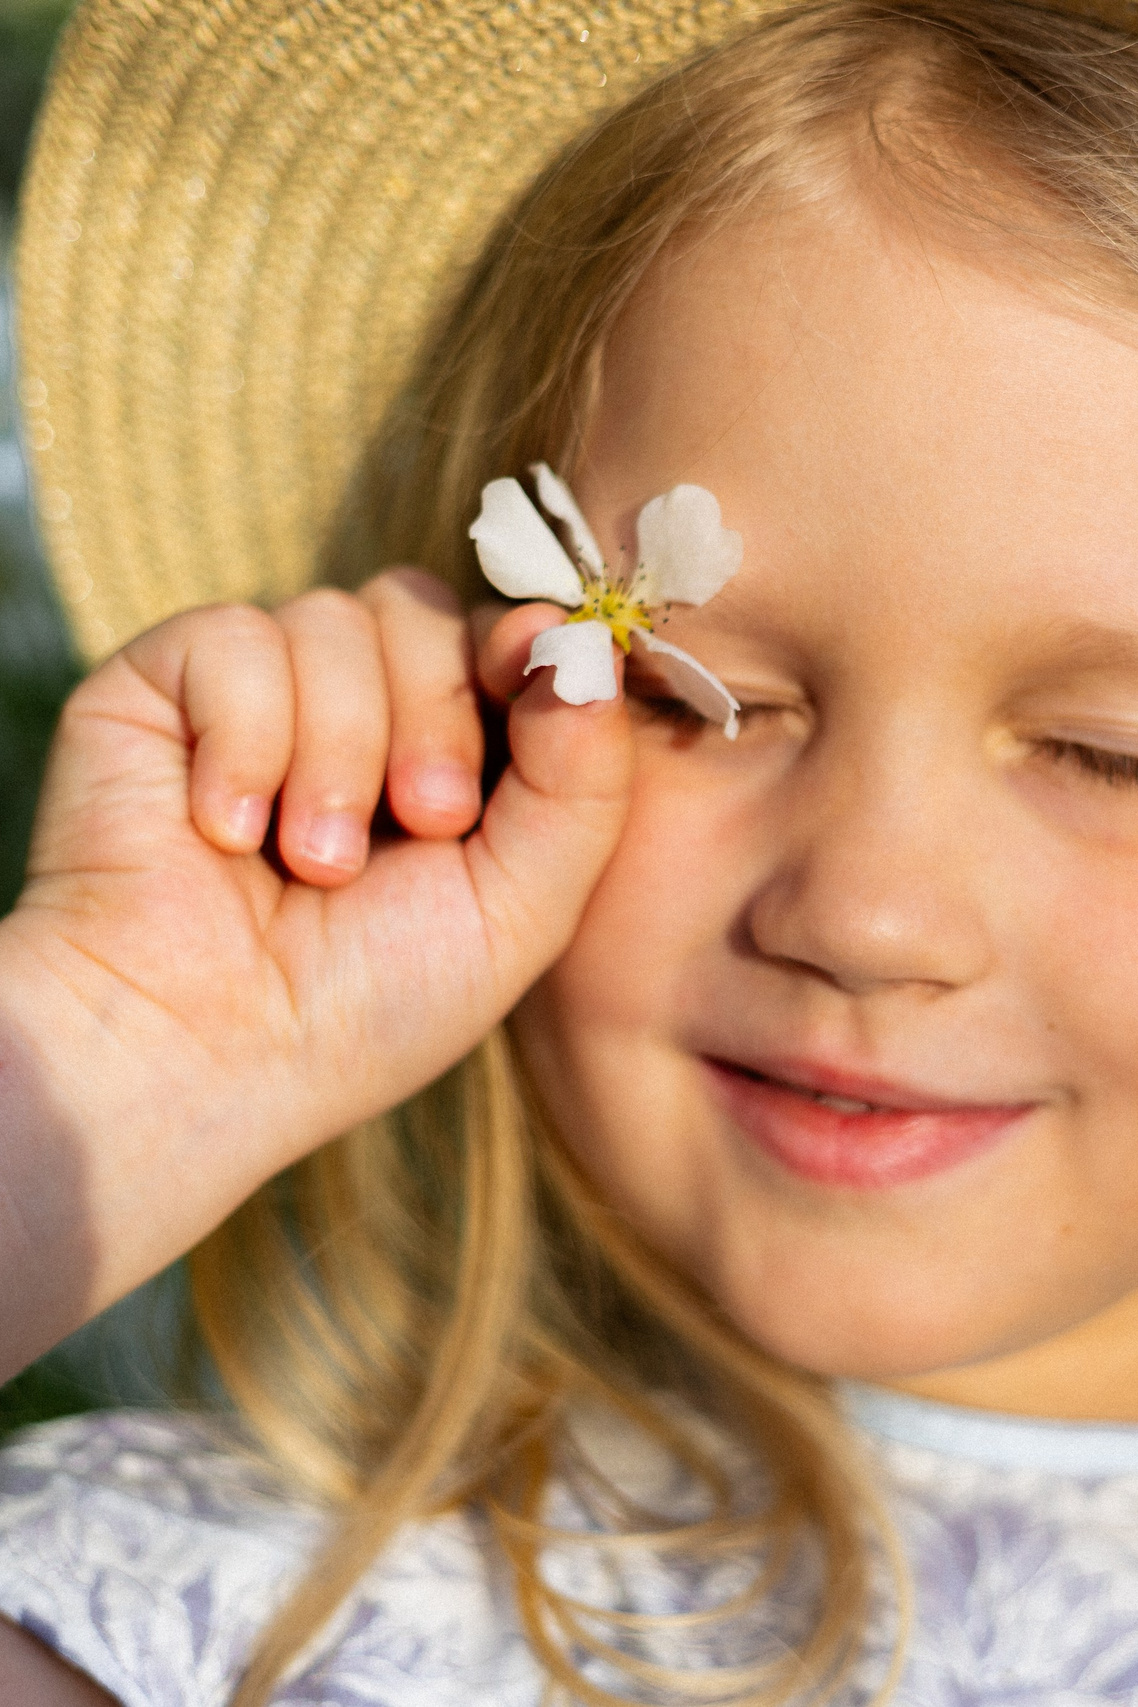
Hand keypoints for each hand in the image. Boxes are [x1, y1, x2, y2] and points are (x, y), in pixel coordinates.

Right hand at [0, 573, 630, 1377]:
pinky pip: (235, 637)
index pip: (502, 637)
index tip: (532, 692)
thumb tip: (590, 641)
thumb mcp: (519, 907)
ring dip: (339, 753)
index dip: (525, 652)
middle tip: (423, 825)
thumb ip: (584, 778)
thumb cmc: (368, 1003)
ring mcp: (260, 687)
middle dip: (436, 717)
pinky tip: (226, 833)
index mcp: (447, 750)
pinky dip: (245, 743)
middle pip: (424, 610)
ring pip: (334, 619)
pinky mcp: (165, 681)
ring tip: (310, 863)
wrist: (205, 1052)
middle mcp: (354, 706)